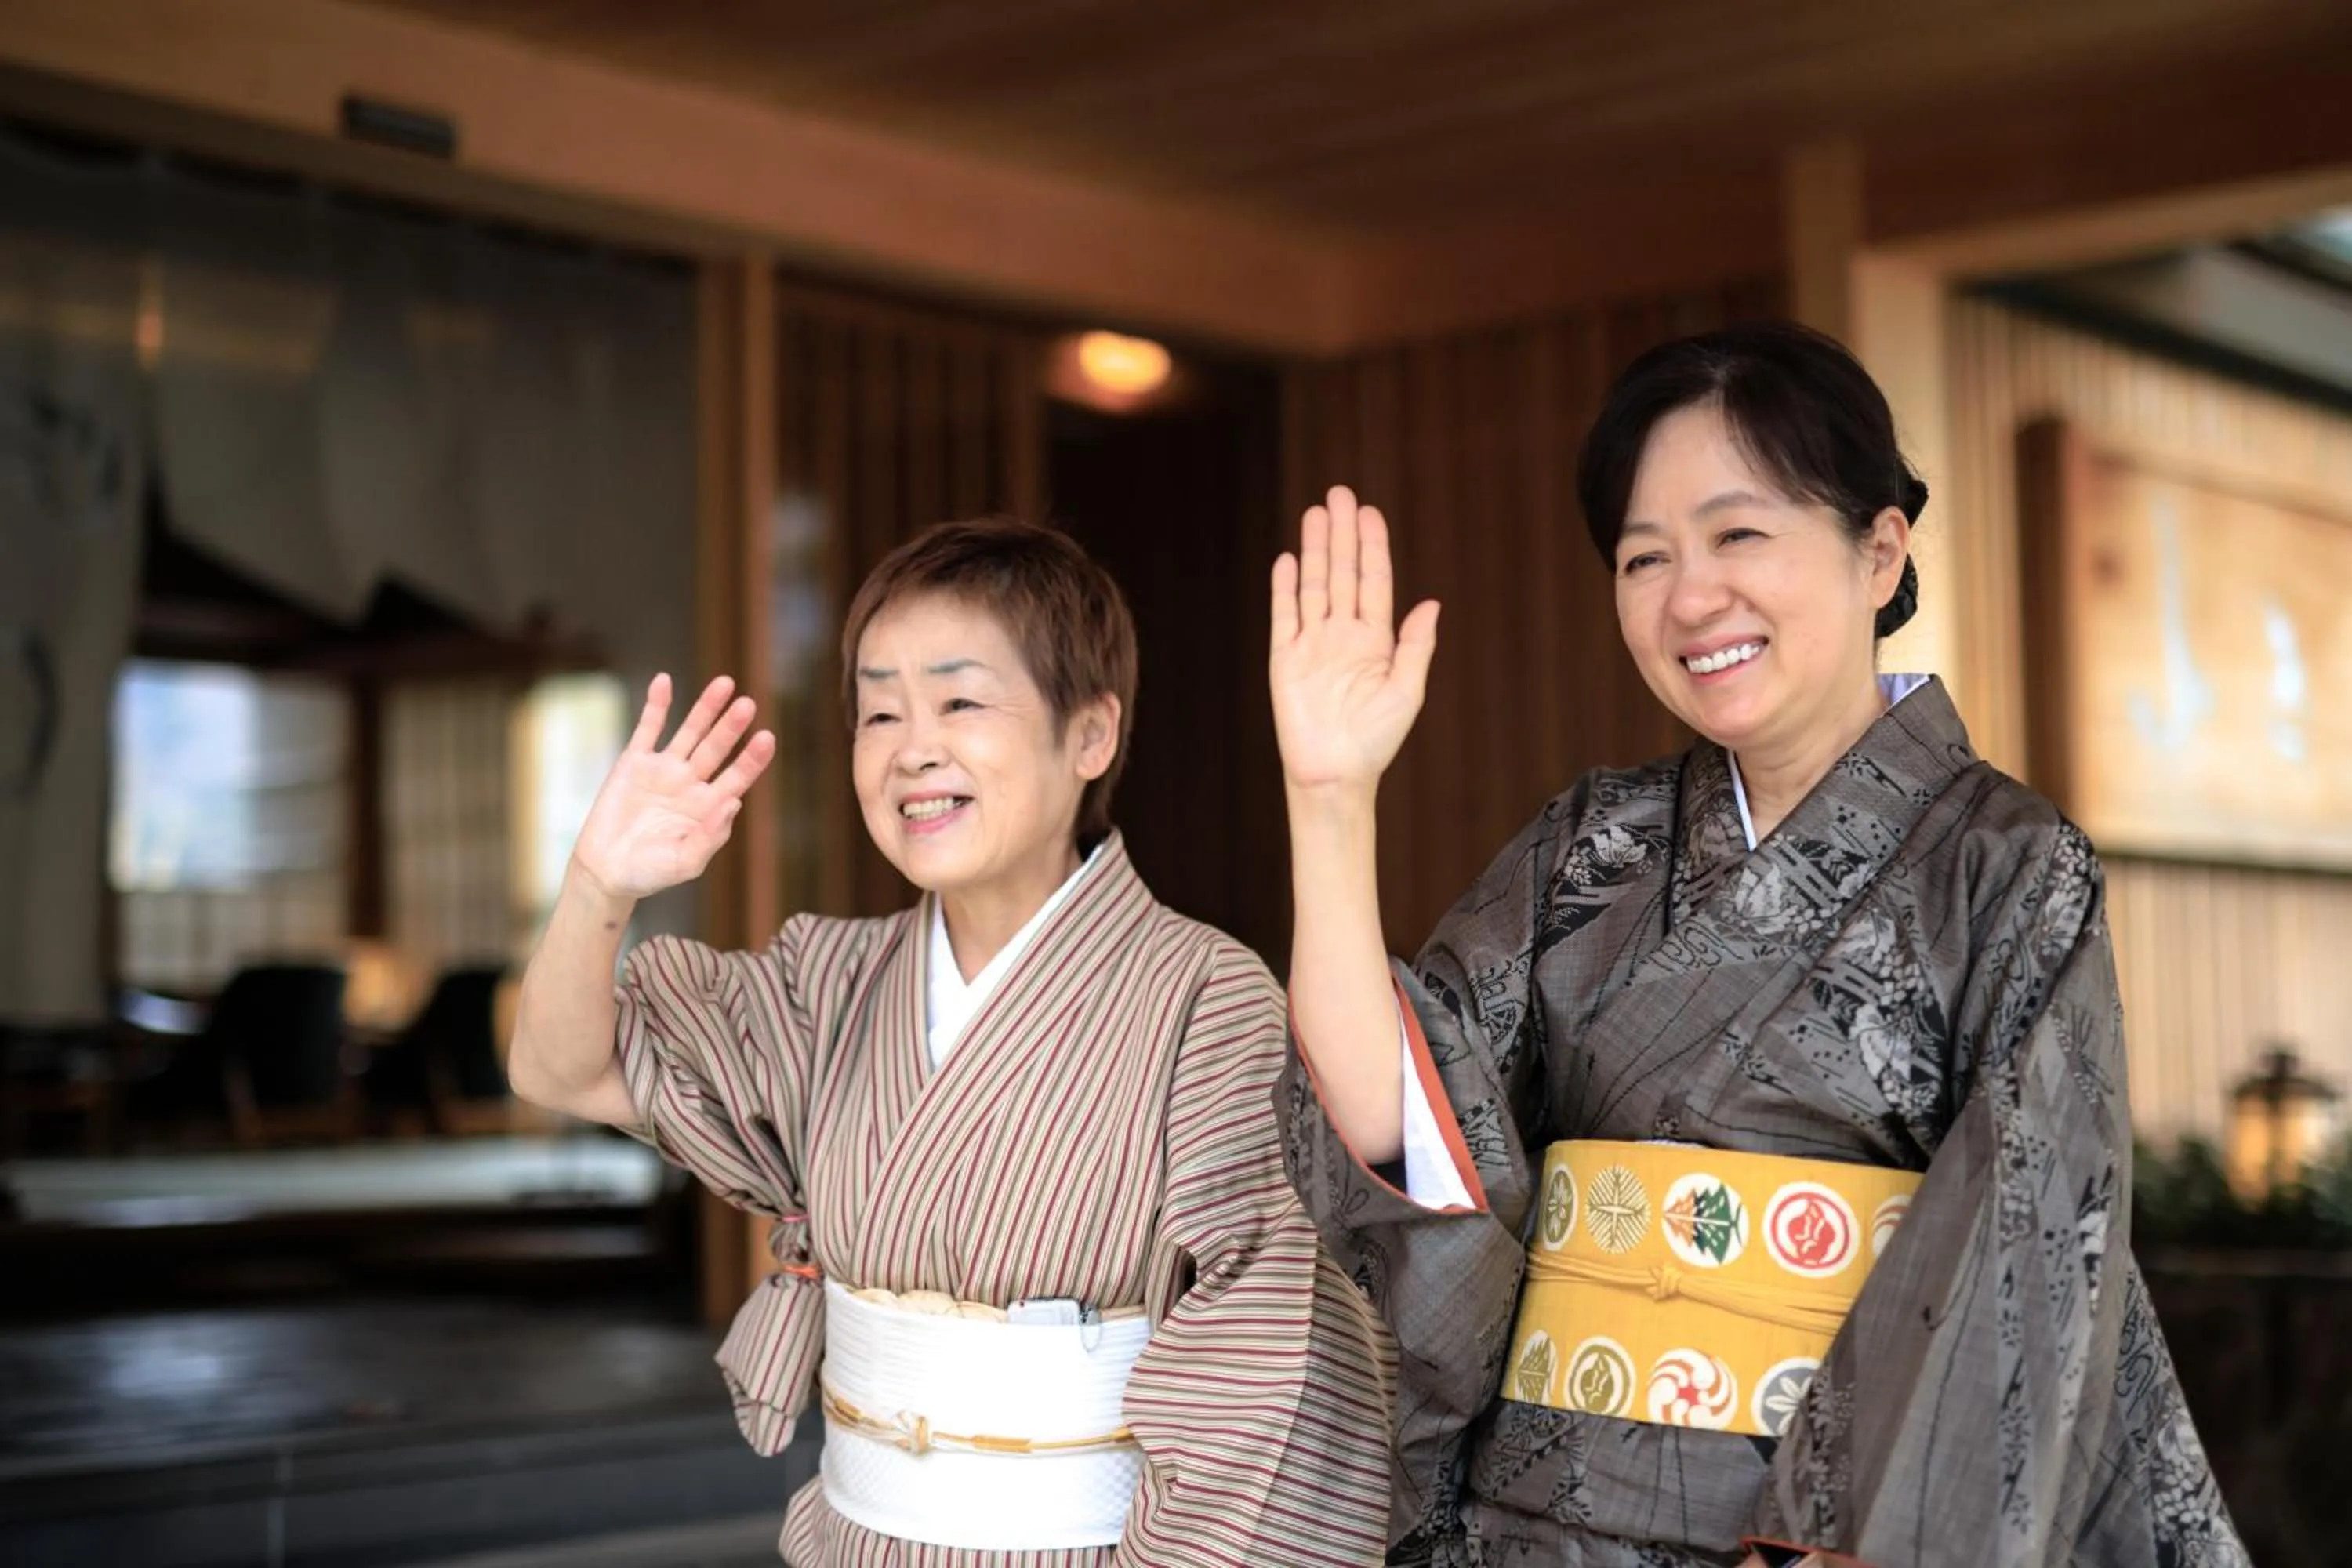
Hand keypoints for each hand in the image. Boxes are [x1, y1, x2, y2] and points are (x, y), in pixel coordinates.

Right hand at [570, 674, 775, 901]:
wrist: (606, 872)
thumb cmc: (651, 873)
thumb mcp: (686, 862)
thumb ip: (711, 836)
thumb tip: (734, 802)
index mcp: (709, 806)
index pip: (738, 777)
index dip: (753, 758)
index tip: (767, 738)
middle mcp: (691, 783)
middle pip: (717, 748)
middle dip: (732, 727)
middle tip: (748, 705)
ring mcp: (663, 770)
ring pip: (690, 732)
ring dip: (706, 709)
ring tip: (725, 683)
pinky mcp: (633, 763)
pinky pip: (647, 729)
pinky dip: (656, 705)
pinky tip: (664, 681)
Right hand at [1270, 485, 1439, 793]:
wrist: (1334, 774)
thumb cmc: (1375, 741)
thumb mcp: (1407, 692)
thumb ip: (1416, 646)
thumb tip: (1431, 602)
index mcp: (1376, 641)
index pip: (1373, 582)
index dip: (1371, 546)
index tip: (1369, 513)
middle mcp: (1343, 636)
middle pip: (1342, 573)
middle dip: (1341, 534)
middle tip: (1339, 494)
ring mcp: (1312, 644)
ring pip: (1314, 585)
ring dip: (1315, 550)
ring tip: (1315, 513)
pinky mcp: (1283, 659)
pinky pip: (1283, 615)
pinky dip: (1285, 587)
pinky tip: (1289, 559)